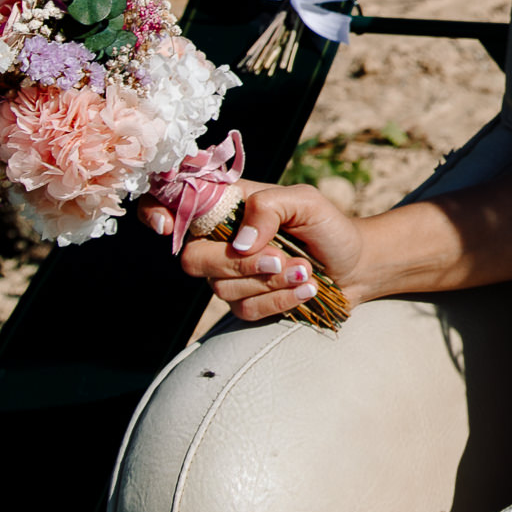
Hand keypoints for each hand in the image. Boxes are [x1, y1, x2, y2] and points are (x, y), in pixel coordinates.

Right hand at [137, 180, 366, 321]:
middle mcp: (220, 240)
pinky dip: (280, 299)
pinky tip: (306, 287)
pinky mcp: (246, 304)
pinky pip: (246, 310)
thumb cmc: (327, 226)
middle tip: (282, 256)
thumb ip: (270, 207)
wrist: (355, 265)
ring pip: (222, 289)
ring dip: (271, 281)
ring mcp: (229, 275)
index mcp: (228, 205)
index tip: (167, 226)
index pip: (173, 201)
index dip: (155, 211)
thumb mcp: (306, 201)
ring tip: (305, 269)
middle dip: (240, 263)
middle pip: (193, 259)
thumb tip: (239, 241)